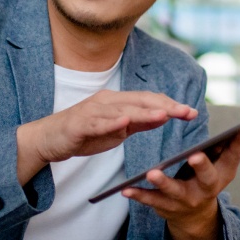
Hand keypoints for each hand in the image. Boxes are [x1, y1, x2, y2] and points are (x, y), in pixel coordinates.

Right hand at [16, 90, 196, 184]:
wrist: (48, 139)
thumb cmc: (83, 133)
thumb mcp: (116, 130)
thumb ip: (138, 122)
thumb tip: (163, 116)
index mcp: (116, 102)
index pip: (147, 100)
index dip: (169, 104)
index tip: (190, 111)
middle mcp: (106, 101)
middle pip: (139, 101)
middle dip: (165, 106)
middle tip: (186, 111)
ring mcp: (92, 111)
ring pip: (122, 110)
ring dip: (143, 112)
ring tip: (164, 114)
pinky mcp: (79, 124)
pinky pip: (97, 123)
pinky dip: (111, 122)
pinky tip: (124, 122)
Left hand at [122, 106, 239, 239]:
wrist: (194, 215)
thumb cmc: (210, 175)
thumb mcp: (226, 159)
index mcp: (224, 170)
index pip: (235, 152)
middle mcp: (208, 187)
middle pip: (207, 177)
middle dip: (202, 167)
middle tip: (195, 156)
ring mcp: (187, 199)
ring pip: (175, 191)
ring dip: (164, 182)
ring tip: (151, 173)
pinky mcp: (167, 207)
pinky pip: (152, 201)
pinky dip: (139, 195)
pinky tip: (125, 189)